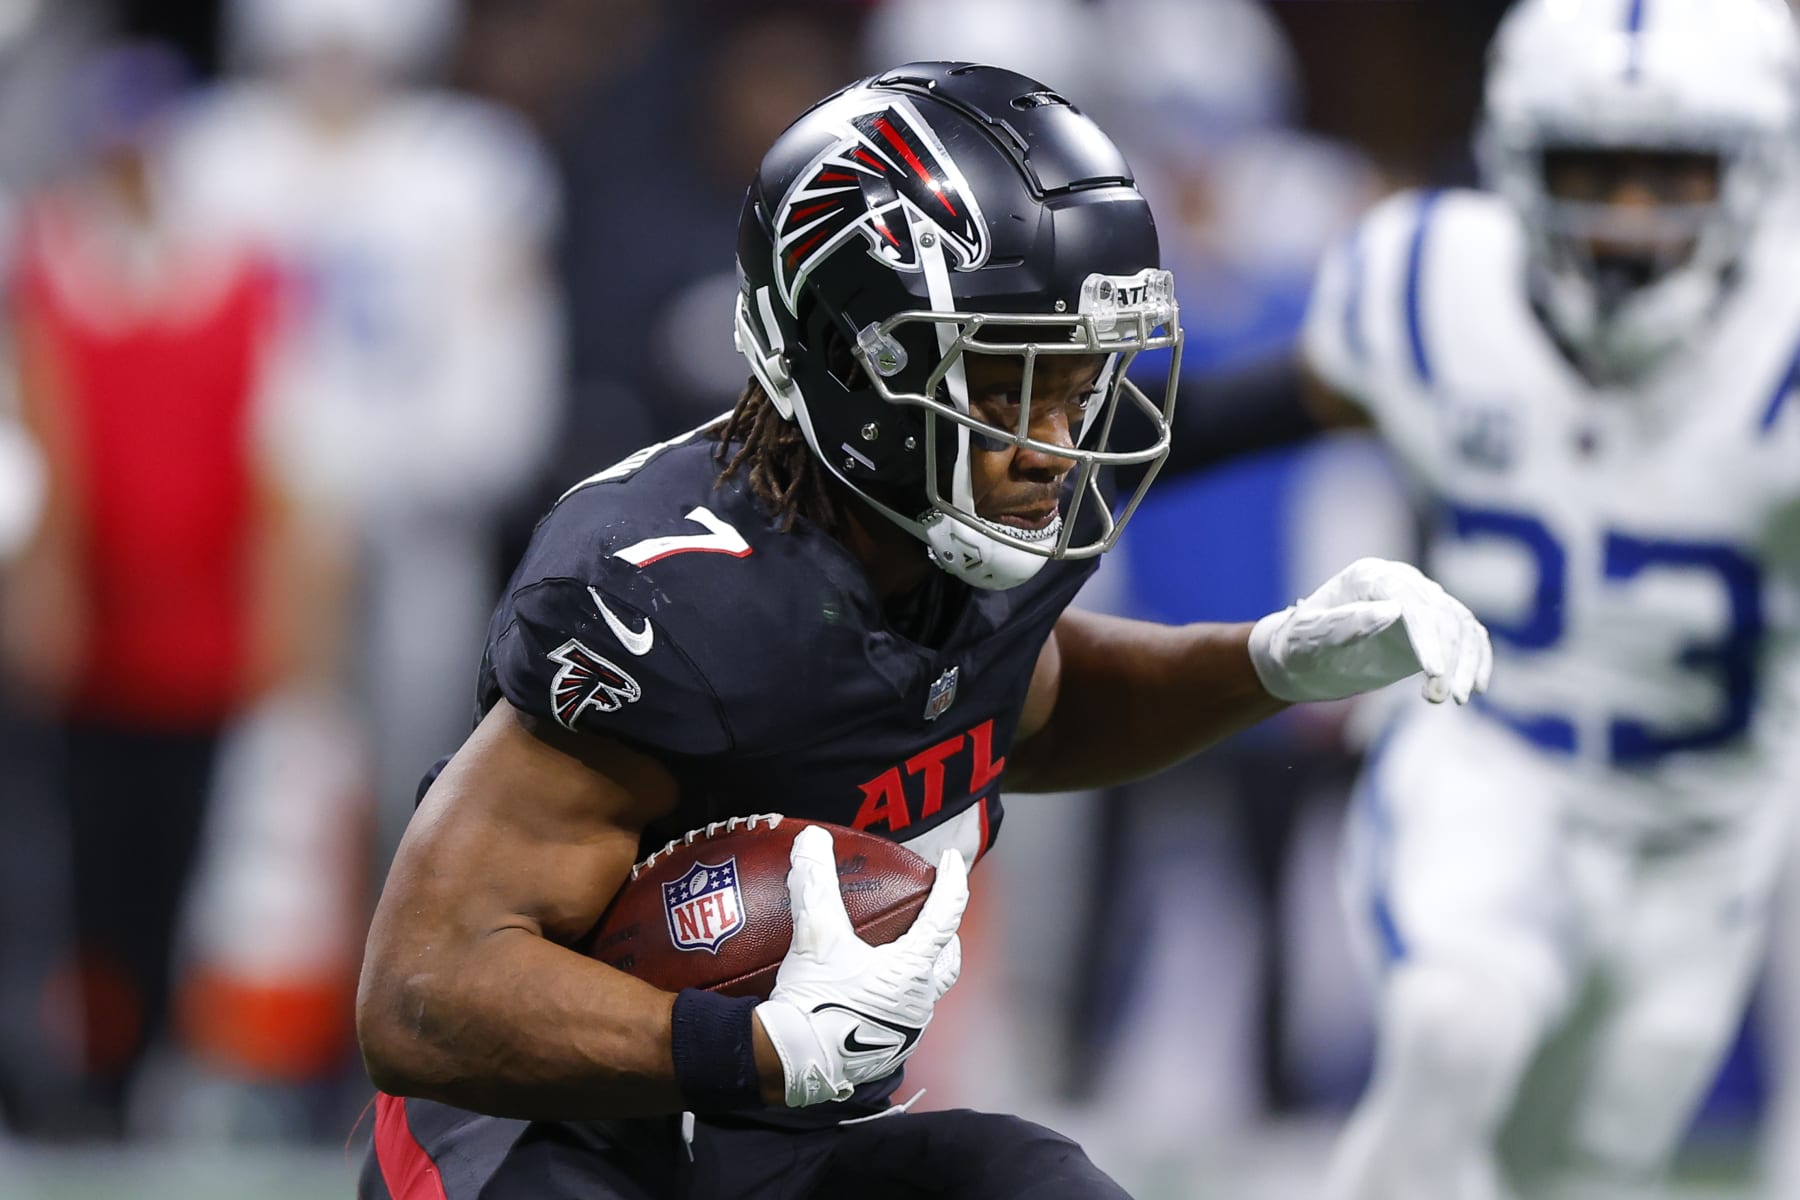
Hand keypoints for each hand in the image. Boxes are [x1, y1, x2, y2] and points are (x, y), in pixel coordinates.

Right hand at [753, 826, 966, 1106]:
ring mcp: (907, 1030)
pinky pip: (903, 1016)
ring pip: (927, 991)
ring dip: (921, 969)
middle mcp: (920, 1001)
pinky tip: (872, 992)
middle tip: (930, 915)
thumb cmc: (814, 1001)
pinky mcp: (888, 1050)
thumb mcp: (815, 936)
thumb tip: (813, 839)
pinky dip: (897, 996)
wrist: (795, 1064)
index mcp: (912, 970)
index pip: (946, 915)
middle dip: (945, 935)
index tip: (952, 859)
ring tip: (899, 953)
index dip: (952, 881)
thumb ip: (816, 883)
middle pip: (947, 960)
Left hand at [1247, 557, 1492, 704]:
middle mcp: (1401, 582)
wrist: (1301, 660)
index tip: (1434, 673)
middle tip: (1443, 698)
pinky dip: (1476, 659)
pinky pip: (1466, 636)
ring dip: (1465, 663)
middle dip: (1449, 657)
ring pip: (1461, 625)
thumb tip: (1392, 610)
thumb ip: (1345, 624)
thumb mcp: (1311, 638)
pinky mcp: (1431, 626)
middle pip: (1442, 614)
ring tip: (1456, 699)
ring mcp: (1419, 602)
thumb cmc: (1299, 646)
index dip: (1427, 637)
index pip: (1411, 603)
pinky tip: (1474, 687)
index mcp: (1370, 576)